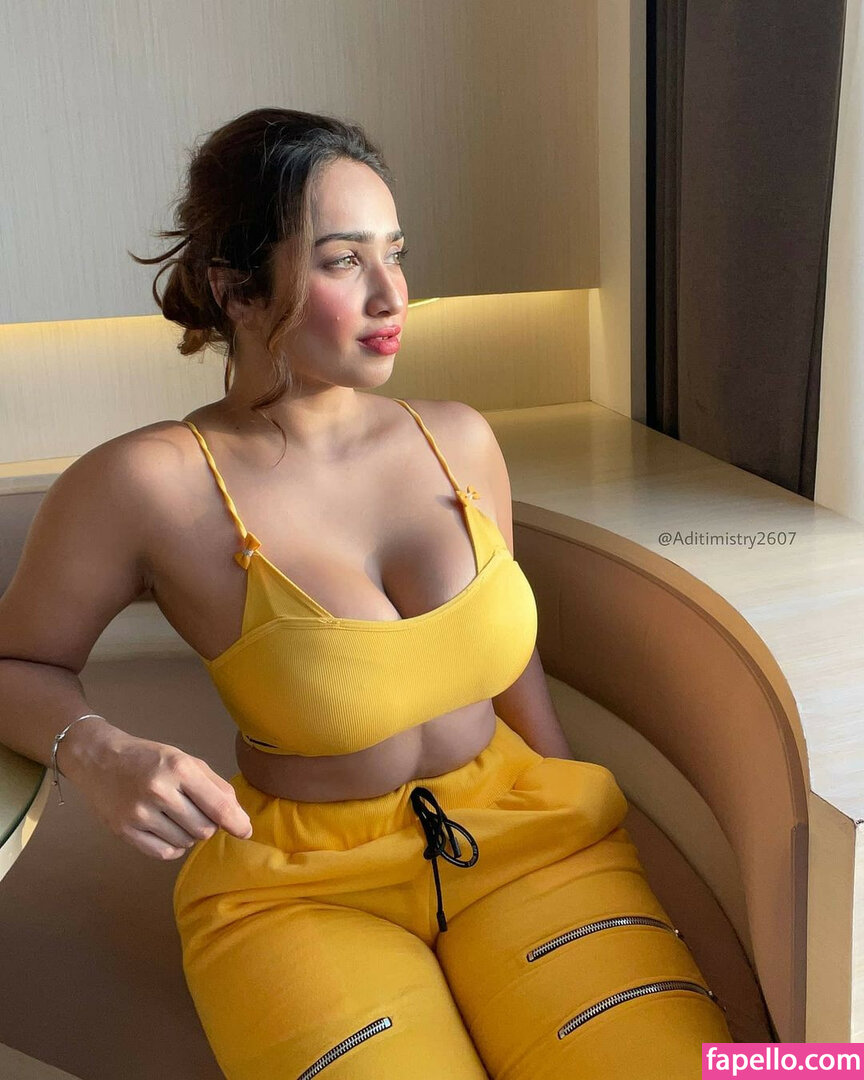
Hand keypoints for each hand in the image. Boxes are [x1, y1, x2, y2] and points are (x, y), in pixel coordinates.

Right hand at [61, 721, 253, 860]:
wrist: (99, 759)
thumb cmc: (149, 758)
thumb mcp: (185, 760)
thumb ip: (215, 786)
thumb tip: (239, 819)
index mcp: (179, 769)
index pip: (218, 806)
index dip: (237, 823)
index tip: (246, 831)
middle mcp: (159, 791)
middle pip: (204, 829)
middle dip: (209, 824)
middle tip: (196, 811)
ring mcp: (139, 814)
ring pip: (186, 842)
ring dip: (190, 834)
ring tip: (177, 816)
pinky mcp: (124, 832)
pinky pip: (164, 853)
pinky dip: (174, 846)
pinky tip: (168, 830)